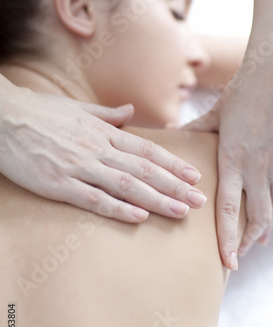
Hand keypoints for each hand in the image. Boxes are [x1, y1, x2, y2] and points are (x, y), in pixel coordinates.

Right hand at [0, 80, 205, 221]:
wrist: (4, 118)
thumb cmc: (41, 113)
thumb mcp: (78, 109)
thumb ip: (107, 115)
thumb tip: (130, 112)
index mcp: (103, 133)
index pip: (147, 151)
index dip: (173, 164)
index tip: (194, 175)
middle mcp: (97, 149)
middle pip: (144, 171)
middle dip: (175, 186)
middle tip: (199, 200)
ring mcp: (79, 167)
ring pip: (126, 186)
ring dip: (156, 199)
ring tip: (181, 211)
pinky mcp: (59, 184)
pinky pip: (93, 199)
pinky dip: (117, 208)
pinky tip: (139, 217)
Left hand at [183, 57, 272, 269]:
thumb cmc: (242, 91)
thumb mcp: (215, 113)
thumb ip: (195, 130)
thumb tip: (174, 133)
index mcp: (233, 159)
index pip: (228, 209)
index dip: (228, 239)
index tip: (229, 262)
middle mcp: (258, 167)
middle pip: (257, 215)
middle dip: (248, 240)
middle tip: (240, 255)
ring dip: (268, 227)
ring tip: (259, 241)